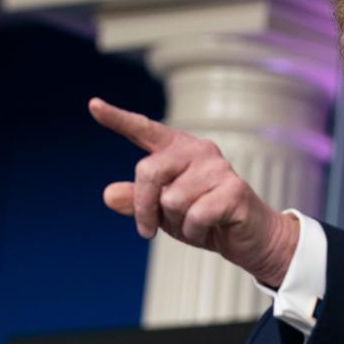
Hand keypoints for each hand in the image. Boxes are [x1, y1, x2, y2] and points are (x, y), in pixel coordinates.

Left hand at [89, 98, 297, 286]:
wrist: (249, 237)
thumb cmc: (206, 219)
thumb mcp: (164, 212)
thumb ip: (138, 201)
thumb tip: (109, 194)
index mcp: (179, 150)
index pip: (145, 130)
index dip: (118, 119)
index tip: (94, 105)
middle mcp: (199, 151)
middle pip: (149, 172)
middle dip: (144, 207)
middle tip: (148, 230)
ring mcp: (218, 168)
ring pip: (172, 201)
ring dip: (177, 224)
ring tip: (196, 224)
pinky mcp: (234, 189)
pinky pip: (194, 216)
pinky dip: (195, 232)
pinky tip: (210, 229)